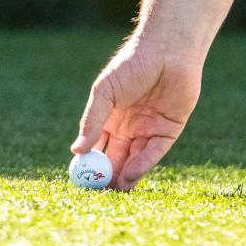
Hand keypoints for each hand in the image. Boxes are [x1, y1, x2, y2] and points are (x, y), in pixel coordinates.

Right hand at [71, 37, 202, 189]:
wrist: (168, 50)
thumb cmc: (133, 64)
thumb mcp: (106, 92)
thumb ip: (92, 121)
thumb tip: (76, 151)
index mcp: (112, 115)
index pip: (100, 146)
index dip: (92, 164)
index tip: (83, 181)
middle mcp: (131, 125)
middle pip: (118, 157)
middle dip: (109, 176)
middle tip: (99, 195)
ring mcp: (150, 128)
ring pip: (136, 158)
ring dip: (125, 176)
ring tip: (114, 192)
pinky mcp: (169, 129)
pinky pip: (154, 152)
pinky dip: (142, 165)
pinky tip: (129, 176)